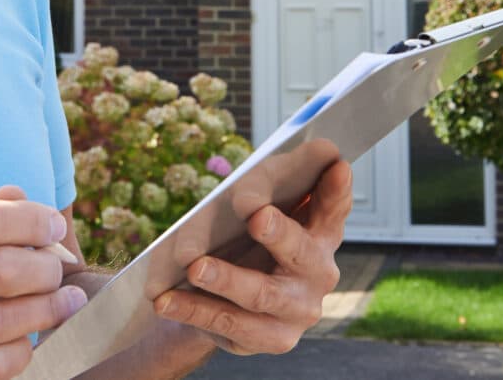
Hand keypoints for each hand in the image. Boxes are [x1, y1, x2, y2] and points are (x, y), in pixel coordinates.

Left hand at [151, 153, 352, 355]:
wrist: (226, 297)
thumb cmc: (246, 237)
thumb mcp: (258, 208)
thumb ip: (265, 187)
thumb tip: (252, 183)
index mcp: (321, 233)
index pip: (333, 207)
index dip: (336, 189)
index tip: (336, 164)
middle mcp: (318, 273)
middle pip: (301, 252)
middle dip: (280, 233)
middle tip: (257, 216)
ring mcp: (297, 310)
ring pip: (261, 294)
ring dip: (226, 279)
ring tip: (195, 268)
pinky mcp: (271, 338)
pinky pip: (228, 323)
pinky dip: (194, 310)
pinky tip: (166, 300)